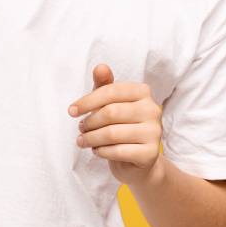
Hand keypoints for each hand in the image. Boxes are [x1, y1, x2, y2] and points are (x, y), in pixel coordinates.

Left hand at [69, 63, 163, 185]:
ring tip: (82, 140)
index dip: (87, 101)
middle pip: (110, 113)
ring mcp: (154, 132)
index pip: (110, 91)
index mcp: (142, 92)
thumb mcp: (109, 103)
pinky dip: (102, 151)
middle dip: (89, 122)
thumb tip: (100, 67)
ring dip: (91, 138)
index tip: (71, 111)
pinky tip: (97, 150)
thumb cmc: (121, 125)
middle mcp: (152, 110)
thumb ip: (104, 85)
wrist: (138, 159)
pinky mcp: (151, 153)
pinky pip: (118, 151)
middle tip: (80, 128)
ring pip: (112, 133)